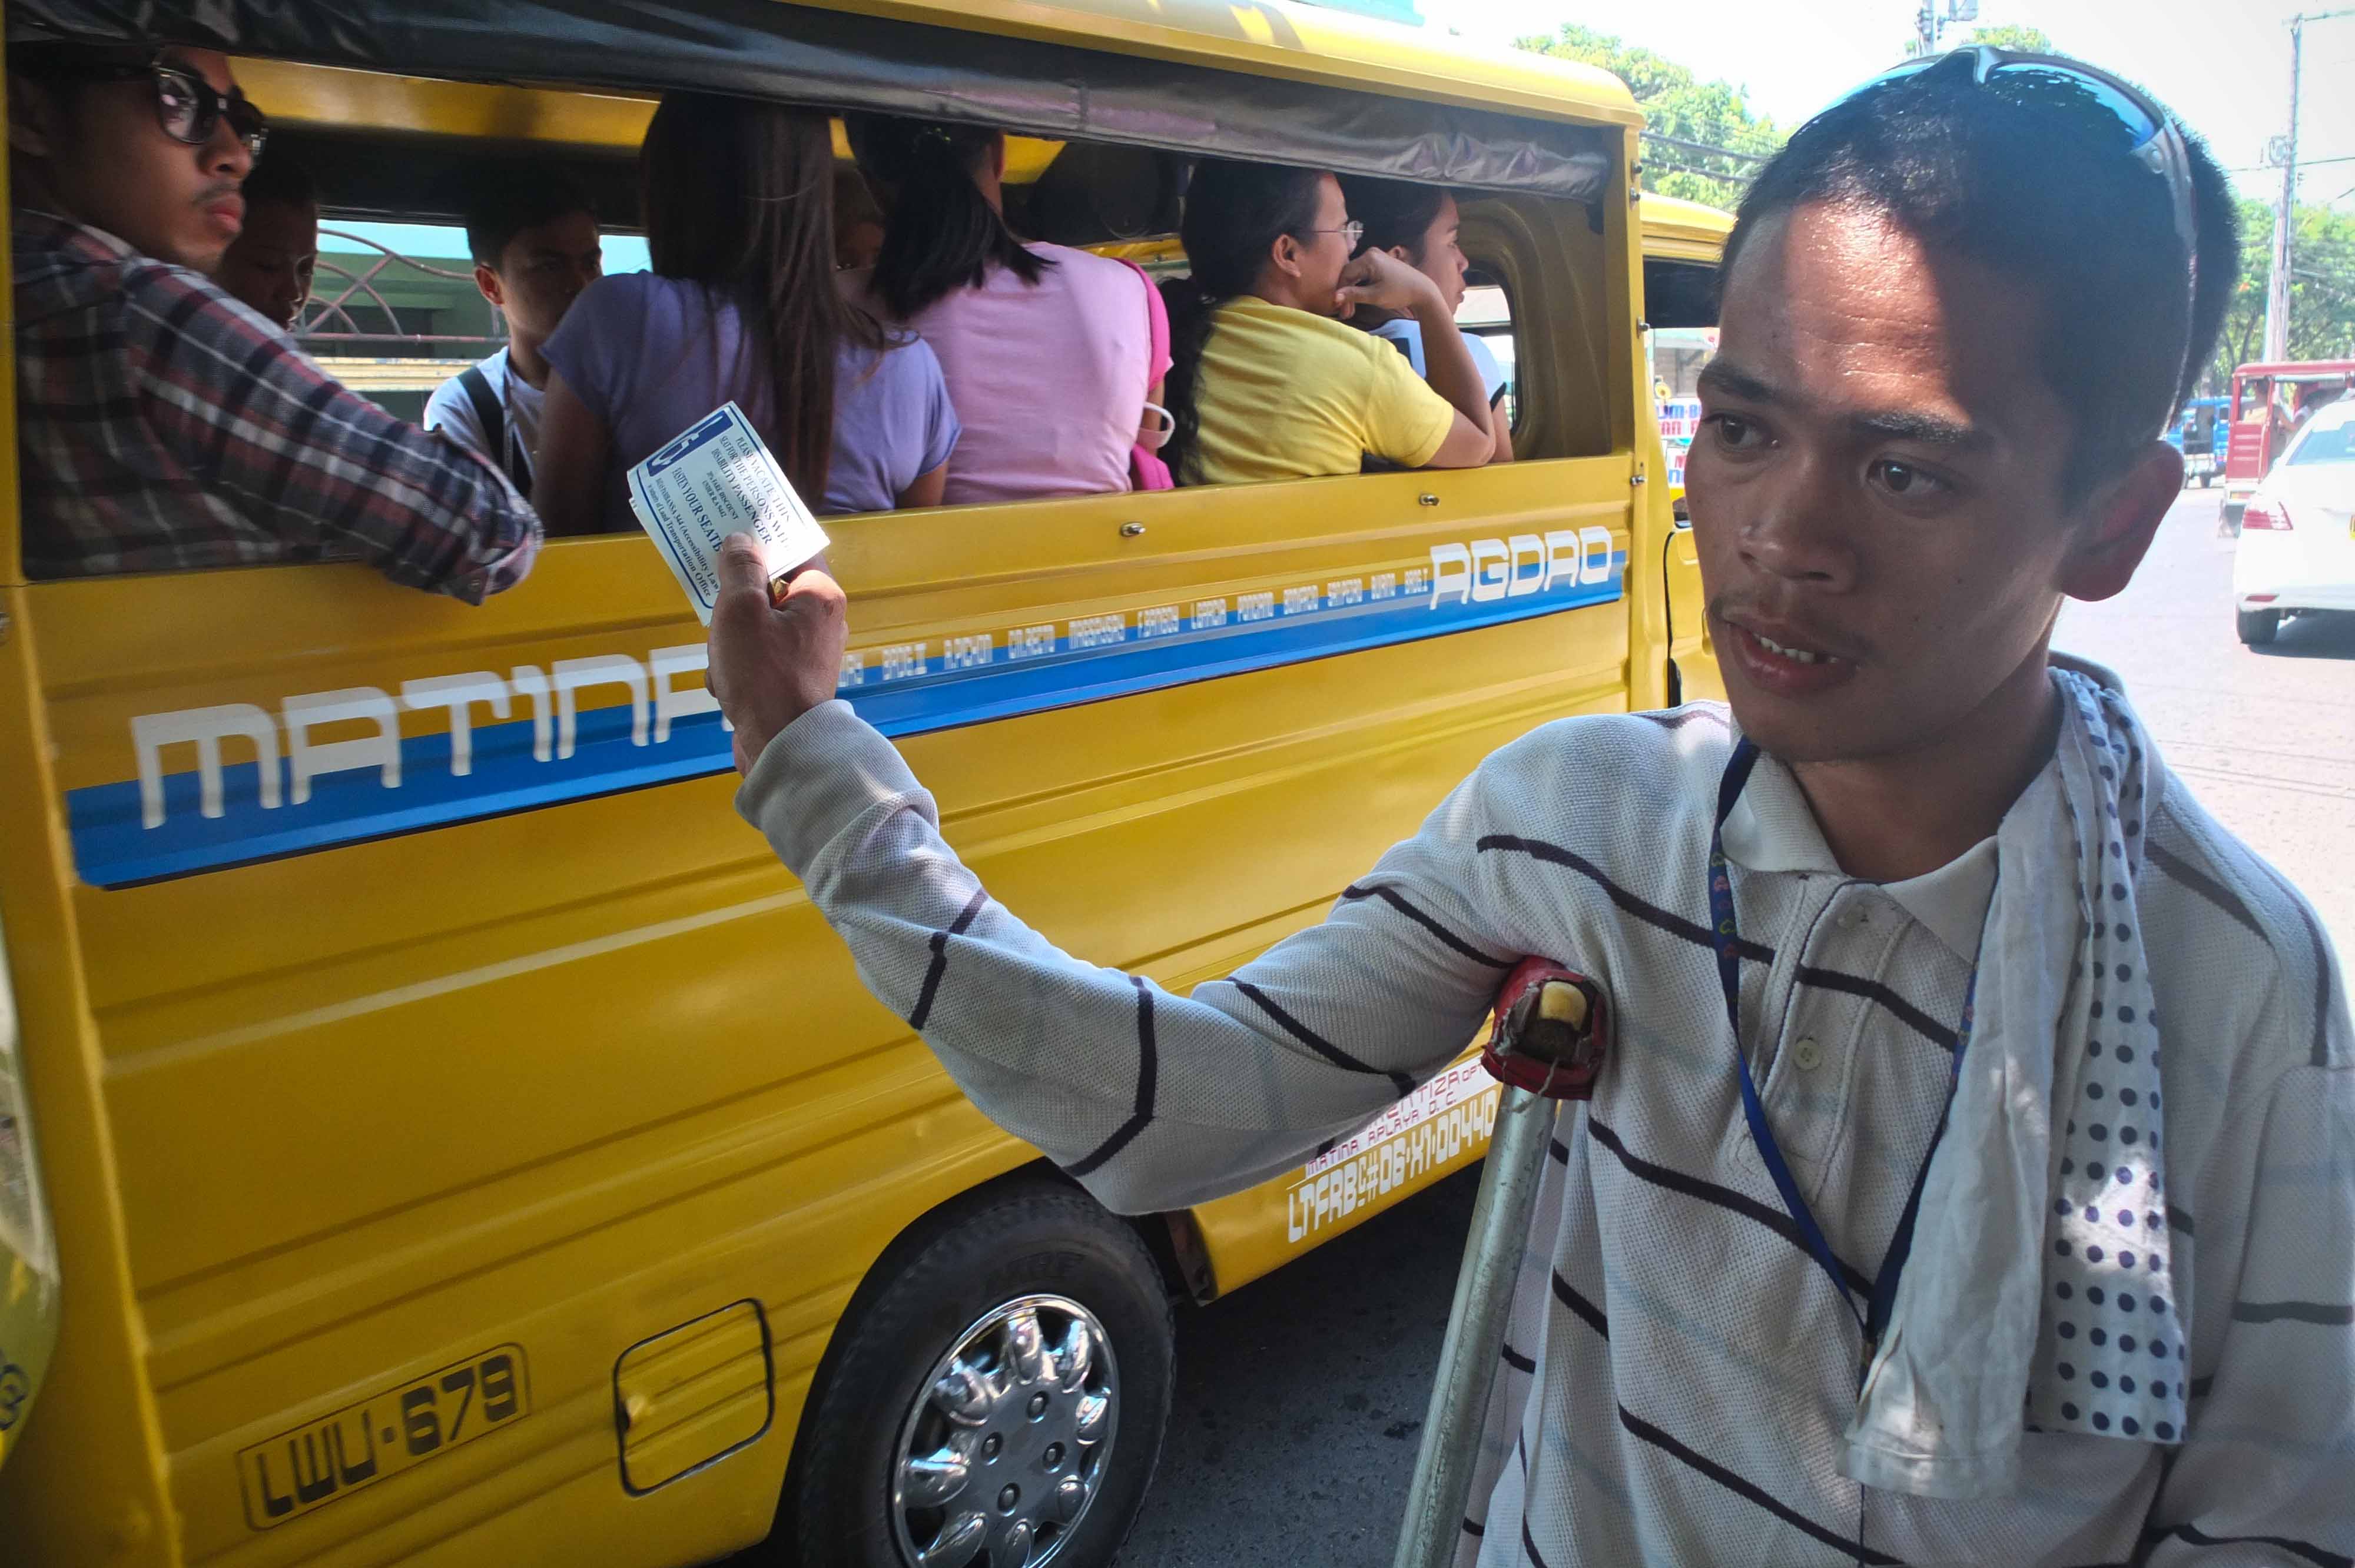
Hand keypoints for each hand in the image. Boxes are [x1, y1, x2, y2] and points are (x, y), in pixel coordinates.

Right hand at [707, 533, 847, 774]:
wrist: (780, 747)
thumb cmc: (763, 675)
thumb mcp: (740, 610)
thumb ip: (739, 569)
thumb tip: (741, 541)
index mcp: (820, 597)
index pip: (794, 551)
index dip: (762, 543)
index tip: (732, 538)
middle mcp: (821, 623)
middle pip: (768, 592)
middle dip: (735, 607)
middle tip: (720, 617)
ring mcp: (806, 655)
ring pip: (754, 628)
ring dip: (728, 644)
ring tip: (724, 663)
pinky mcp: (790, 682)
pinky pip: (755, 661)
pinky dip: (735, 671)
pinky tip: (727, 688)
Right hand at [1335, 246, 1441, 317]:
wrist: (1421, 289)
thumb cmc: (1400, 292)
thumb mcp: (1375, 296)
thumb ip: (1354, 295)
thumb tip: (1335, 297)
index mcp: (1369, 259)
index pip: (1345, 274)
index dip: (1340, 292)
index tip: (1339, 310)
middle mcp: (1370, 253)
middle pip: (1349, 274)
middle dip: (1345, 294)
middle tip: (1345, 313)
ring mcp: (1375, 256)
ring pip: (1355, 275)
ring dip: (1351, 292)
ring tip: (1350, 311)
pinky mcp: (1378, 262)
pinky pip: (1362, 273)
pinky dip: (1359, 287)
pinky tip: (1357, 300)